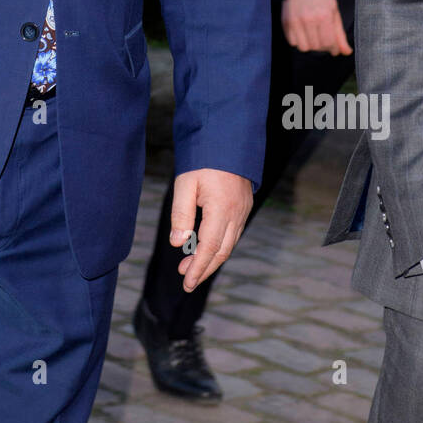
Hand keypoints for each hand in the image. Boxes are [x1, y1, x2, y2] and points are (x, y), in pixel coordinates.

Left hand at [170, 168, 252, 291]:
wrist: (227, 139)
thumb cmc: (202, 160)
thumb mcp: (185, 184)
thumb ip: (181, 215)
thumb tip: (178, 244)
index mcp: (221, 209)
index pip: (209, 248)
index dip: (198, 268)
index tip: (187, 283)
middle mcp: (237, 214)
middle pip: (222, 251)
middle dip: (204, 268)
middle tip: (186, 280)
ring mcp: (243, 211)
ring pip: (229, 244)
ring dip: (211, 259)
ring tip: (189, 267)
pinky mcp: (244, 206)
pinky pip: (233, 233)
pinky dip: (219, 246)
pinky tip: (205, 247)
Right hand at [281, 0, 351, 55]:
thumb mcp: (334, 13)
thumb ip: (340, 34)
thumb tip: (346, 52)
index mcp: (324, 16)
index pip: (329, 42)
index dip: (333, 49)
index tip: (334, 49)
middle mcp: (309, 19)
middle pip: (316, 47)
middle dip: (323, 47)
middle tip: (324, 40)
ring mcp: (295, 21)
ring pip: (303, 47)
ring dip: (310, 45)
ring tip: (314, 37)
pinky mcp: (286, 22)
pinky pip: (292, 41)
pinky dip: (298, 41)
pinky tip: (303, 33)